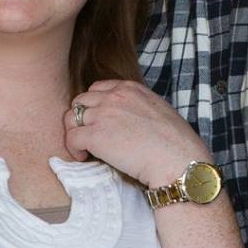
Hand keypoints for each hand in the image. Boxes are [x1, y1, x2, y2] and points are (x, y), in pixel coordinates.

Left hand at [65, 80, 207, 190]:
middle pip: (80, 101)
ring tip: (85, 148)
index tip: (99, 122)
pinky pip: (71, 138)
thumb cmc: (175, 142)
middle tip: (89, 136)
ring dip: (75, 132)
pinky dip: (74, 149)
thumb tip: (128, 119)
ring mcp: (102, 115)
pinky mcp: (95, 136)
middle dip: (82, 119)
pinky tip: (84, 157)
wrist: (177, 159)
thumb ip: (138, 107)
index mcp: (129, 88)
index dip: (95, 107)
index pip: (97, 89)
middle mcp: (113, 97)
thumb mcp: (158, 110)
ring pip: (71, 118)